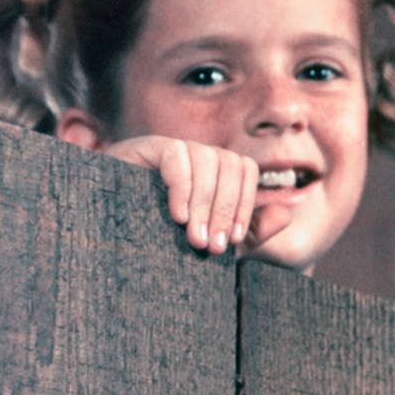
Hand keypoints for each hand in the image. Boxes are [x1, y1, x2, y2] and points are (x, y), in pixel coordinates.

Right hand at [100, 135, 289, 253]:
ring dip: (204, 203)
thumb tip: (286, 214)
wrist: (109, 242)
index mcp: (216, 172)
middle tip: (212, 247)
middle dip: (224, 209)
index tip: (232, 241)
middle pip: (230, 163)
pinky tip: (176, 215)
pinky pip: (175, 154)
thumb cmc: (162, 243)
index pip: (245, 170)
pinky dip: (181, 187)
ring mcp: (172, 147)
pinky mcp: (145, 146)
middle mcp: (197, 154)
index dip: (244, 205)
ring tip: (194, 238)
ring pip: (206, 159)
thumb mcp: (213, 241)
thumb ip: (250, 232)